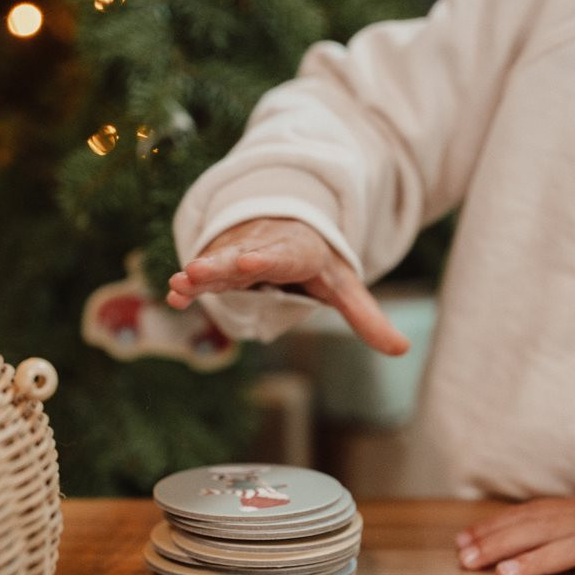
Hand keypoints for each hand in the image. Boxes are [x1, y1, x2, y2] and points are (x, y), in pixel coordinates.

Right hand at [167, 218, 409, 355]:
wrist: (289, 225)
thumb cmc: (318, 262)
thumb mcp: (345, 287)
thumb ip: (368, 319)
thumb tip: (403, 349)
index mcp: (297, 251)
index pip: (281, 256)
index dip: (265, 259)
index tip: (249, 262)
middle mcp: (263, 248)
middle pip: (240, 257)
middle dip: (219, 265)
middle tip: (197, 272)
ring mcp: (238, 253)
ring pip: (217, 262)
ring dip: (198, 273)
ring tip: (178, 284)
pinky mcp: (220, 261)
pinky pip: (203, 273)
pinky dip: (188, 283)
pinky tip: (172, 295)